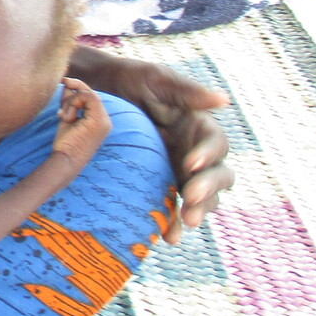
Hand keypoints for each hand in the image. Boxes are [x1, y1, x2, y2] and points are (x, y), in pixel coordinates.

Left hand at [52, 78, 109, 168]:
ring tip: (63, 116)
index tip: (62, 84)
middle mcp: (105, 120)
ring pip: (88, 94)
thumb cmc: (65, 142)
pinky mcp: (99, 121)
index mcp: (99, 119)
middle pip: (91, 92)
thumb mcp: (67, 116)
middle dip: (73, 89)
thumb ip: (70, 101)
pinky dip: (73, 103)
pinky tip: (66, 117)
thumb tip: (67, 83)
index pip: (90, 96)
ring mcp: (104, 121)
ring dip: (71, 101)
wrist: (65, 160)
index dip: (76, 88)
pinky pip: (88, 97)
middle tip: (62, 87)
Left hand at [70, 47, 233, 243]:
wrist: (92, 92)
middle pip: (216, 176)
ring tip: (186, 223)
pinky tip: (170, 237)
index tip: (190, 164)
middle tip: (191, 201)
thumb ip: (186, 90)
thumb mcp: (154, 78)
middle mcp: (193, 149)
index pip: (216, 145)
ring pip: (201, 196)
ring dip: (198, 210)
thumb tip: (223, 100)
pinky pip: (173, 206)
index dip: (208, 156)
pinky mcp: (158, 183)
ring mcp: (176, 169)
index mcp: (197, 126)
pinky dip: (175, 223)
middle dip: (207, 191)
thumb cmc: (126, 79)